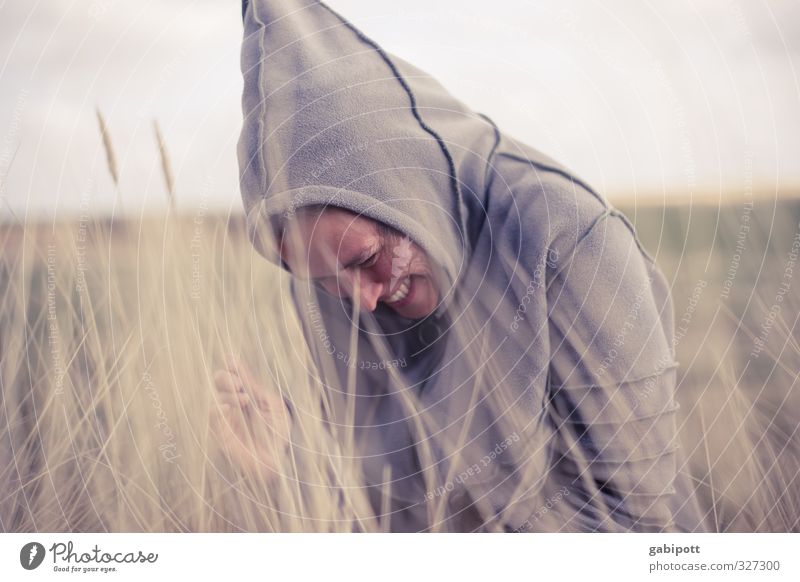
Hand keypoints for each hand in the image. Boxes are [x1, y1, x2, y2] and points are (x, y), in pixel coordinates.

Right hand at [210, 353, 291, 481]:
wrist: (280, 460)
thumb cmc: (280, 432)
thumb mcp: (273, 404)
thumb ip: (255, 386)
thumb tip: (238, 366)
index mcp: (250, 395)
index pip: (236, 377)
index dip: (232, 367)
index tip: (232, 358)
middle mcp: (236, 405)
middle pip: (220, 383)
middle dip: (226, 377)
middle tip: (239, 382)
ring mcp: (228, 418)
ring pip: (218, 398)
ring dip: (229, 394)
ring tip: (245, 399)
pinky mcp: (222, 433)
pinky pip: (213, 417)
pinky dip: (218, 409)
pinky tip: (229, 408)